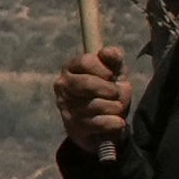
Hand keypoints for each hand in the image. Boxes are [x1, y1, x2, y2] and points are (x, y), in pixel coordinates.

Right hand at [53, 47, 133, 162]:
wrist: (105, 126)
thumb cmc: (108, 93)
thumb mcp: (115, 73)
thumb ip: (113, 60)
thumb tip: (110, 52)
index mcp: (71, 68)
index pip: (86, 61)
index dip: (104, 69)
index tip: (111, 76)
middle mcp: (62, 86)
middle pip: (87, 83)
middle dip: (110, 90)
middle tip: (116, 94)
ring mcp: (66, 107)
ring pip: (96, 105)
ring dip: (115, 107)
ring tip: (116, 108)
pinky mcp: (73, 127)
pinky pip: (98, 123)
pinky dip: (113, 122)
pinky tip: (116, 122)